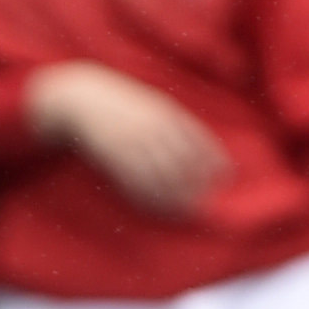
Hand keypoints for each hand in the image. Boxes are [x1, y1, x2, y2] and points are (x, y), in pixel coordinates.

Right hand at [28, 61, 227, 215]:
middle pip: (181, 161)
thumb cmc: (122, 103)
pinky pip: (134, 181)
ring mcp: (132, 142)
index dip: (214, 158)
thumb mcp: (152, 104)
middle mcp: (151, 129)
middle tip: (205, 200)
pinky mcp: (113, 156)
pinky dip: (147, 196)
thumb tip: (199, 148)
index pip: (198, 139)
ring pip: (159, 175)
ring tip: (185, 210)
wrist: (83, 98)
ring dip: (173, 195)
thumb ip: (174, 122)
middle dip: (194, 183)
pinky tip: (156, 206)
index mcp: (165, 114)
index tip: (226, 174)